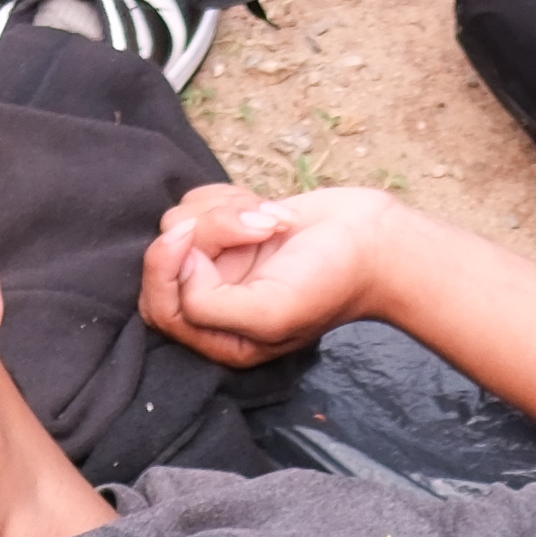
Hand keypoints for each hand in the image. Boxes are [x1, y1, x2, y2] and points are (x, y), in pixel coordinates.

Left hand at [138, 177, 403, 369]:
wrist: (375, 239)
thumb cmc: (331, 281)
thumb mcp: (270, 312)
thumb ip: (208, 306)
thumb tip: (182, 264)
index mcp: (220, 338)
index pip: (160, 308)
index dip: (165, 269)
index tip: (194, 239)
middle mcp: (214, 301)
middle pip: (165, 261)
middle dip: (204, 232)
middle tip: (255, 227)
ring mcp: (222, 260)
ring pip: (182, 222)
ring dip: (228, 211)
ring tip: (274, 221)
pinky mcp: (231, 226)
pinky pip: (202, 201)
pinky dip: (233, 198)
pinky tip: (273, 212)